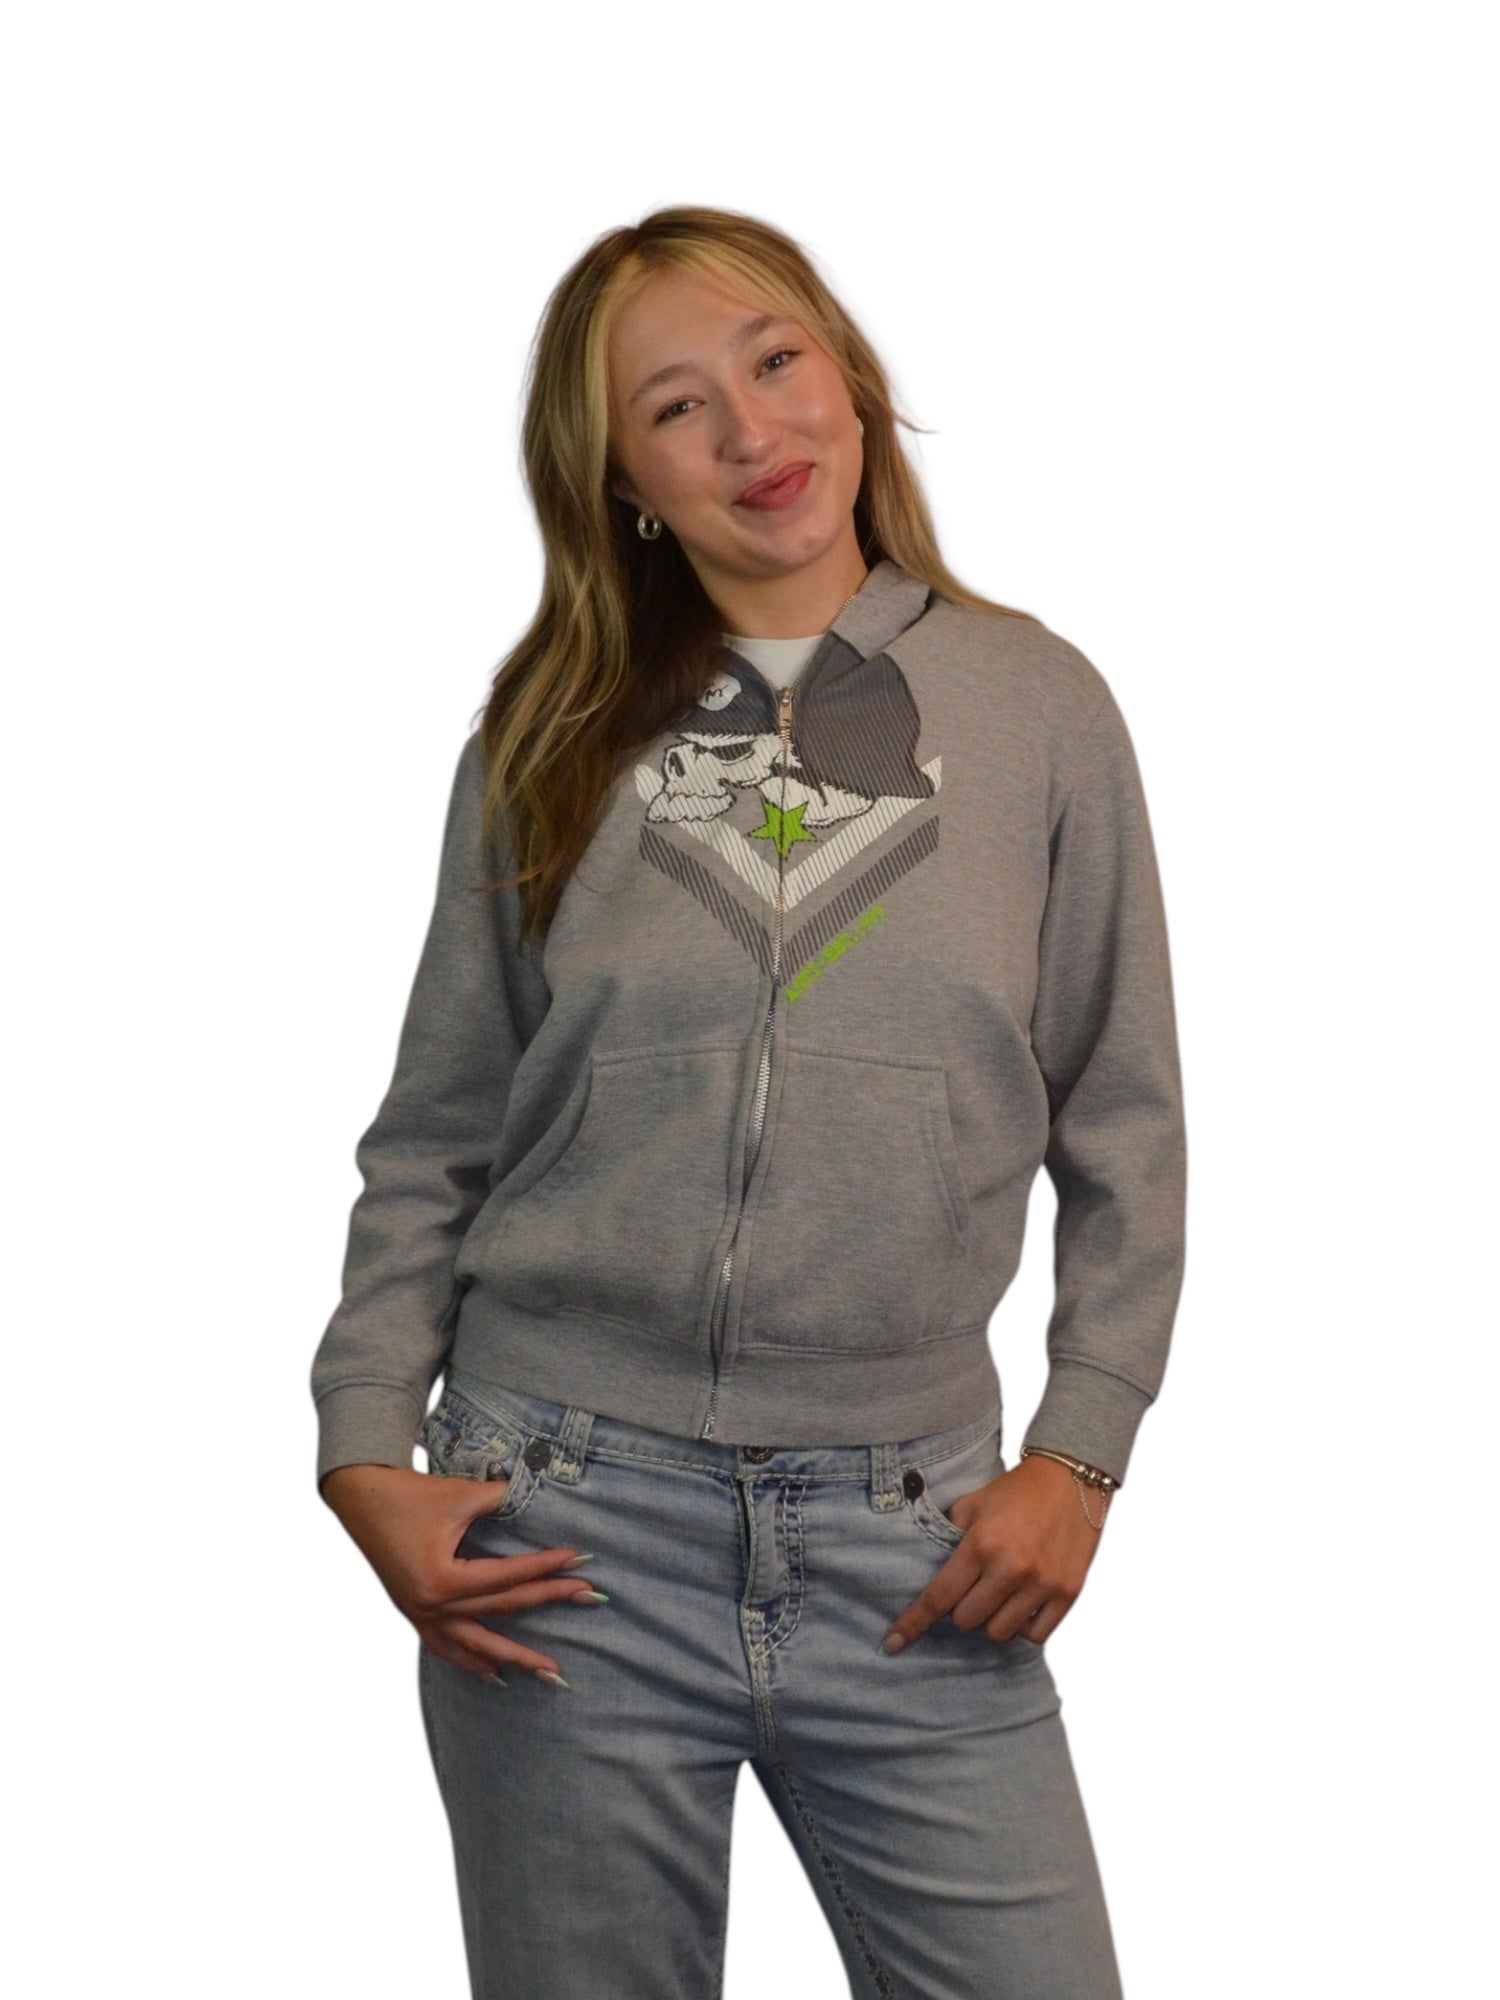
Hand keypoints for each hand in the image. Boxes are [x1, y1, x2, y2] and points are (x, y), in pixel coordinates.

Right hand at [320, 1461, 598, 1683]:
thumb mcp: (460, 1494)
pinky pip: (445, 1647)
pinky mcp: (414, 1612)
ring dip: (513, 1656)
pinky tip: (492, 1672)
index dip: (545, 1566)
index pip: (506, 1577)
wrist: (360, 1496)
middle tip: (588, 1597)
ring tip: (548, 1671)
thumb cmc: (408, 1494)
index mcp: (442, 1580)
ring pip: (474, 1644)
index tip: (579, 1559)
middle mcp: (431, 1605)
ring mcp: (420, 1614)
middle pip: (500, 1610)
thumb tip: (544, 1492)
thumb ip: (504, 1498)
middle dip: (547, 1601)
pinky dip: (470, 1660)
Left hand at [880, 1453, 1105, 1654]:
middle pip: (967, 1621)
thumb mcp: (971, 1505)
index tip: (892, 1644)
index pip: (938, 1597)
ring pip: (999, 1633)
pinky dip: (1024, 1625)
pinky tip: (1023, 1602)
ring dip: (992, 1618)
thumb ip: (947, 1538)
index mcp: (981, 1544)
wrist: (1069, 1479)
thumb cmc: (1014, 1492)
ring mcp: (1042, 1583)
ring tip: (999, 1592)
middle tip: (974, 1585)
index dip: (912, 1623)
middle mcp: (1011, 1567)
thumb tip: (924, 1574)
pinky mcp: (1068, 1593)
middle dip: (962, 1607)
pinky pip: (1034, 1635)